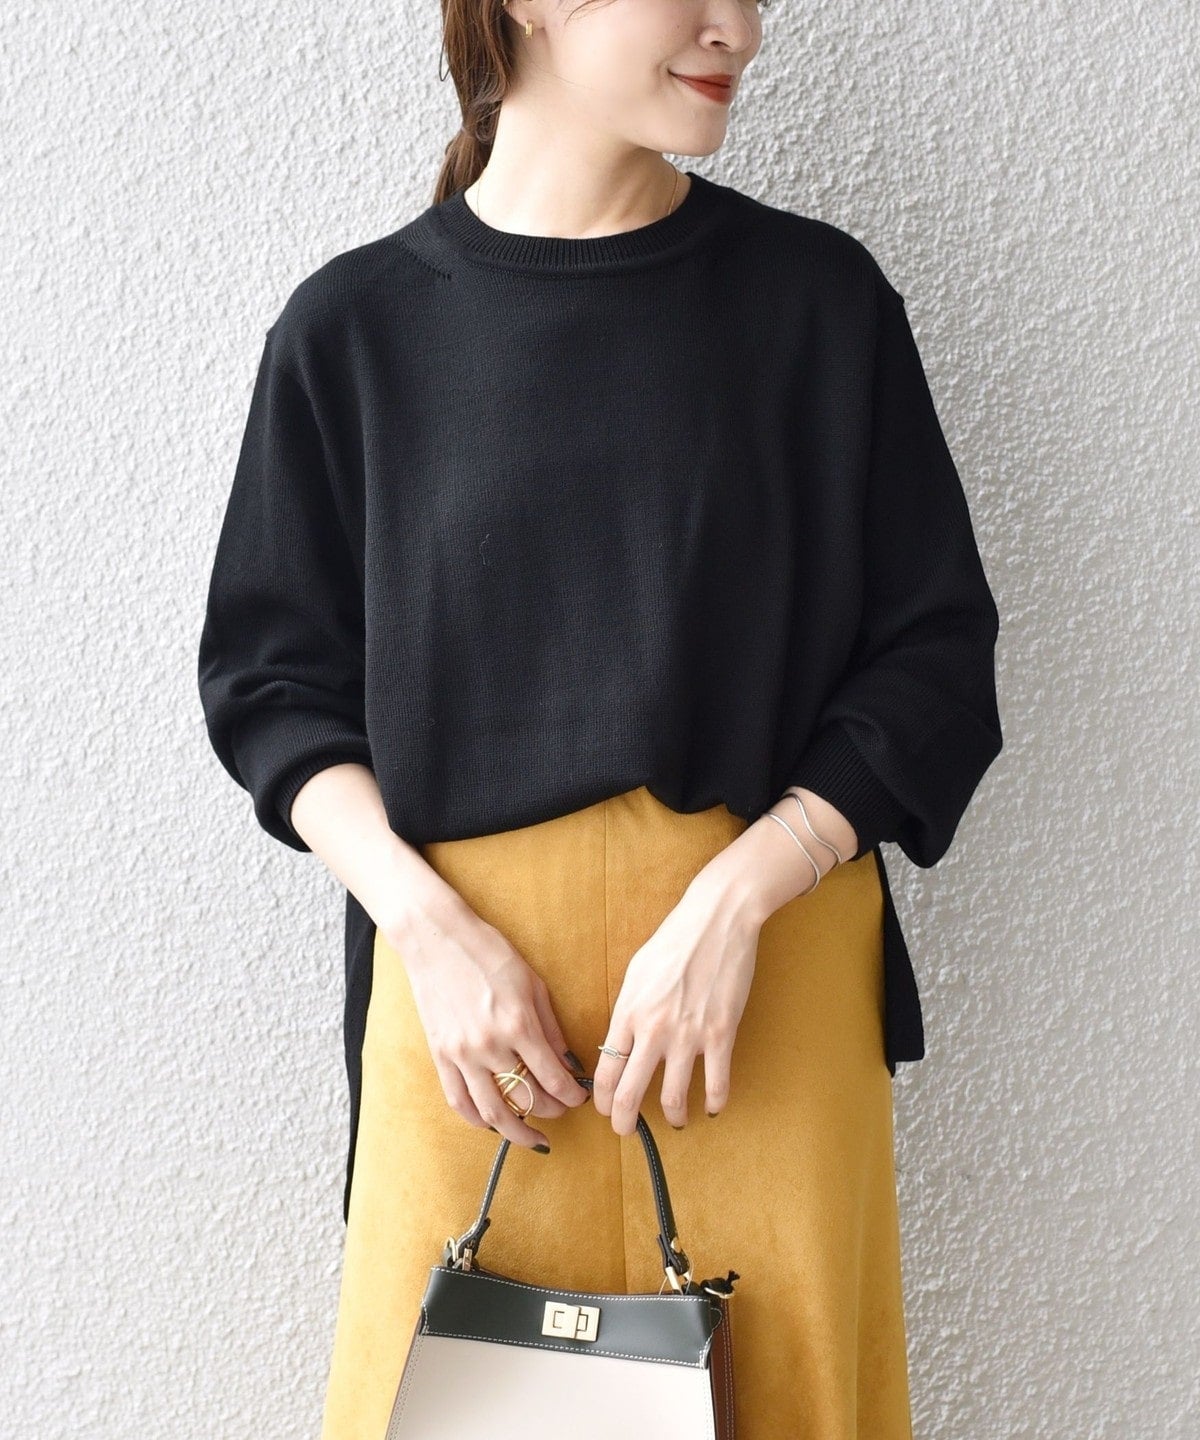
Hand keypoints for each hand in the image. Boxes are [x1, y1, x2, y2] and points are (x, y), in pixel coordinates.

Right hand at [381, 891, 590, 1152]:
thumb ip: (550, 1027)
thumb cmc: (488, 952)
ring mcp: (462, 1054)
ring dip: (518, 1131)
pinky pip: (459, 1101)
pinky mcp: (440, 1055)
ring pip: (493, 1112)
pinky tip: (493, 1124)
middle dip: (552, 1110)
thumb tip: (567, 1062)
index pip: (553, 1079)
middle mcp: (490, 1045)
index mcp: (519, 1024)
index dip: (572, 1095)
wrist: (437, 938)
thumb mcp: (532, 983)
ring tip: (534, 1137)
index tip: (580, 1098)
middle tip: (562, 1110)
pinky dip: (478, 1120)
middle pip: (528, 1098)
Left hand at [590, 869, 760, 1133]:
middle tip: (627, 1131)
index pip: (605, 1071)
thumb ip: (628, 1011)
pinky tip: (712, 1108)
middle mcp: (654, 1030)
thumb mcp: (636, 973)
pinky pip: (716, 1084)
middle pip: (629, 1093)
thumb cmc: (674, 940)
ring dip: (673, 1117)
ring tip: (675, 1121)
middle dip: (624, 1122)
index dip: (602, 1100)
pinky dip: (714, 1104)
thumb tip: (621, 1042)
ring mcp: (689, 1035)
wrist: (717, 920)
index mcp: (628, 1013)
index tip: (605, 1109)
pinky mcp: (721, 1034)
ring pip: (673, 1098)